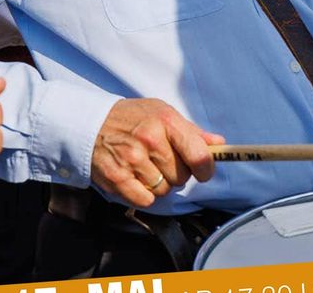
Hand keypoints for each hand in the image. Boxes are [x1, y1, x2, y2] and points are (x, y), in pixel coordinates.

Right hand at [92, 98, 224, 207]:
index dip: (206, 168)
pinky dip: (145, 194)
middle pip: (182, 176)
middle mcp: (150, 139)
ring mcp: (132, 159)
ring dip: (161, 184)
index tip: (204, 171)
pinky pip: (146, 199)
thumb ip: (192, 131)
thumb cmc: (134, 118)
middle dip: (178, 173)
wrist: (93, 123)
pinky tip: (138, 178)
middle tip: (165, 162)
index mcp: (166, 121)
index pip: (198, 154)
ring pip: (164, 189)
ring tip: (149, 168)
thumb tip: (219, 144)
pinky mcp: (117, 177)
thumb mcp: (164, 113)